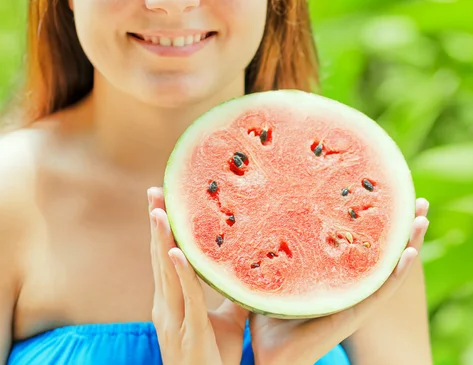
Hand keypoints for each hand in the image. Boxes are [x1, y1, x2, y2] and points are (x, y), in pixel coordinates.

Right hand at [148, 187, 248, 364]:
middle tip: (155, 191)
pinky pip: (185, 297)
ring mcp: (173, 319)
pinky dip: (180, 273)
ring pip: (166, 273)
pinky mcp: (188, 331)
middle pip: (159, 258)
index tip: (162, 201)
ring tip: (159, 211)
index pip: (165, 258)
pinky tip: (176, 252)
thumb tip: (249, 270)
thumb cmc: (216, 358)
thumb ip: (235, 295)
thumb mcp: (229, 320)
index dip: (163, 230)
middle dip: (157, 225)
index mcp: (173, 301)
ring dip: (162, 240)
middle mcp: (166, 306)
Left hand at [248, 198, 430, 364]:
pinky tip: (409, 253)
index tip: (390, 196)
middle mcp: (353, 287)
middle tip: (419, 200)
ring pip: (390, 268)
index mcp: (337, 278)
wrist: (272, 358)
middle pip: (384, 252)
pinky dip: (397, 272)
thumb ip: (273, 255)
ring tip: (423, 219)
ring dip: (410, 244)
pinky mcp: (354, 314)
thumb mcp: (274, 278)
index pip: (364, 245)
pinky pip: (381, 291)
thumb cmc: (271, 321)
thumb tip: (259, 221)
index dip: (379, 223)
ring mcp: (356, 301)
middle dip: (403, 226)